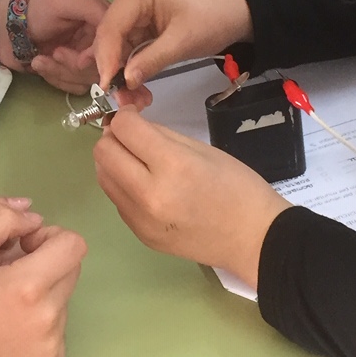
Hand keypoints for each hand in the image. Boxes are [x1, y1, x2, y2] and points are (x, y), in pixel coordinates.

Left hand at [0, 0, 110, 93]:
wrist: (5, 29)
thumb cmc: (35, 11)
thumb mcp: (63, 1)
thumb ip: (91, 8)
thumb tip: (116, 31)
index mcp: (101, 21)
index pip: (115, 48)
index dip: (98, 57)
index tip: (78, 58)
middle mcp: (98, 42)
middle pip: (102, 68)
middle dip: (73, 66)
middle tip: (53, 54)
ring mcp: (85, 60)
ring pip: (87, 81)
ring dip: (60, 72)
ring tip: (39, 59)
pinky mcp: (72, 74)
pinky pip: (75, 87)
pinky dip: (55, 79)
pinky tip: (40, 64)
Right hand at [0, 200, 85, 356]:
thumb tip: (34, 219)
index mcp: (30, 287)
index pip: (73, 246)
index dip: (49, 237)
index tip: (23, 247)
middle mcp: (49, 320)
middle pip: (70, 274)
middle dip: (46, 266)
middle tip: (8, 276)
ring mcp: (51, 351)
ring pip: (61, 306)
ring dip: (39, 299)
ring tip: (0, 310)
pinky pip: (54, 339)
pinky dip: (36, 331)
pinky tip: (3, 336)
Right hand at [93, 0, 252, 92]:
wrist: (236, 14)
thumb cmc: (212, 19)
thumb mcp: (183, 41)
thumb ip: (151, 60)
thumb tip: (125, 81)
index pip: (110, 28)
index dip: (107, 59)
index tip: (107, 87)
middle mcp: (127, 0)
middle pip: (109, 39)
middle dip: (113, 70)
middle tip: (122, 99)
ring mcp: (133, 15)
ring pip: (116, 49)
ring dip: (122, 74)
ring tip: (135, 99)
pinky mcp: (140, 28)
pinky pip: (128, 52)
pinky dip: (132, 70)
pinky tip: (138, 89)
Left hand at [94, 110, 289, 288]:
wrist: (253, 240)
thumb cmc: (238, 188)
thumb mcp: (203, 150)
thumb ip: (161, 135)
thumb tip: (128, 126)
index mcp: (172, 166)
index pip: (124, 129)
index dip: (126, 116)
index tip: (135, 116)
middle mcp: (148, 194)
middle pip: (103, 153)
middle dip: (114, 137)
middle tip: (133, 137)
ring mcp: (141, 220)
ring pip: (102, 177)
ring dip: (114, 162)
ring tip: (137, 161)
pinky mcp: (140, 235)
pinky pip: (117, 201)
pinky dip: (124, 186)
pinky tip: (146, 186)